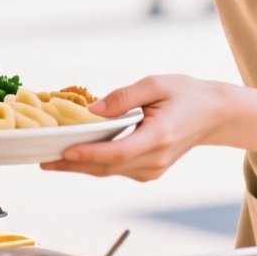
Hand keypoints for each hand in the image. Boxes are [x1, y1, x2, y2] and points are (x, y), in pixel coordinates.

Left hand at [42, 75, 224, 181]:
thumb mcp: (155, 84)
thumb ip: (123, 97)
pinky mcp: (149, 172)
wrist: (213, 115)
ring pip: (109, 171)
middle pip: (107, 167)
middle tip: (43, 160)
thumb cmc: (186, 94)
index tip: (64, 152)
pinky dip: (95, 164)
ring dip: (80, 167)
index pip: (118, 152)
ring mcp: (153, 169)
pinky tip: (76, 156)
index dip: (89, 154)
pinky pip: (117, 170)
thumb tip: (93, 110)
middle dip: (73, 165)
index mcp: (158, 136)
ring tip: (51, 158)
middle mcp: (155, 159)